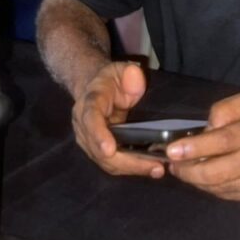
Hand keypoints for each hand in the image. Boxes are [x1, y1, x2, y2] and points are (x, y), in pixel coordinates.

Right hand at [71, 62, 164, 177]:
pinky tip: (149, 167)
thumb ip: (130, 73)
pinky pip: (111, 164)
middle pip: (98, 150)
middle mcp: (83, 124)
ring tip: (156, 169)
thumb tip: (136, 77)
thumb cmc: (110, 80)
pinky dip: (130, 168)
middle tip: (152, 166)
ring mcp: (88, 140)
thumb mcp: (121, 70)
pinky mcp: (96, 150)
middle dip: (125, 162)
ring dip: (130, 168)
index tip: (110, 150)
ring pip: (105, 162)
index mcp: (89, 102)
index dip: (99, 136)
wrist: (96, 88)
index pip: (90, 119)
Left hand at [166, 89, 239, 201]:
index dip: (196, 147)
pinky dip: (214, 188)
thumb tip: (206, 128)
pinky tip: (204, 179)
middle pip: (219, 172)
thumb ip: (229, 109)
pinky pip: (233, 196)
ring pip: (223, 188)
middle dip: (189, 170)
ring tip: (183, 170)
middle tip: (172, 164)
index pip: (224, 141)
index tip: (172, 150)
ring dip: (198, 181)